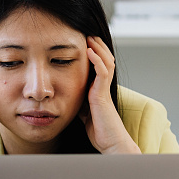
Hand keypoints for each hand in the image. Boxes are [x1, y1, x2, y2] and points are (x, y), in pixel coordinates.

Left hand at [81, 36, 139, 153]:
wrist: (111, 145)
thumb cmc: (100, 132)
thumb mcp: (84, 113)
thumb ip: (80, 102)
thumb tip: (67, 96)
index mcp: (99, 90)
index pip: (99, 65)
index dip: (94, 53)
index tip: (83, 42)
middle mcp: (103, 87)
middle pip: (105, 60)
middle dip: (97, 46)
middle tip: (88, 33)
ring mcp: (104, 90)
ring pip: (106, 62)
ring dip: (98, 48)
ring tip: (90, 37)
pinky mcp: (103, 95)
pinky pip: (103, 73)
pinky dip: (97, 61)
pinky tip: (89, 51)